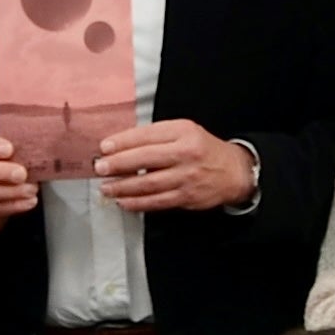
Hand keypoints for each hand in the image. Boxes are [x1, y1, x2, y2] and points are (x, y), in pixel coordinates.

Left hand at [98, 121, 260, 215]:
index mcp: (182, 132)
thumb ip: (156, 136)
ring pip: (149, 184)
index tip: (105, 147)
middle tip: (101, 168)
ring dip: (123, 187)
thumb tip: (121, 145)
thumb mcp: (184, 131)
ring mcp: (186, 177)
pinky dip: (137, 203)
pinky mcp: (186, 197)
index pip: (147, 136)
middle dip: (119, 164)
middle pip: (146, 159)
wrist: (234, 171)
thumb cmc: (203, 149)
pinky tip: (123, 201)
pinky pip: (157, 202)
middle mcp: (185, 154)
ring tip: (106, 187)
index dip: (123, 142)